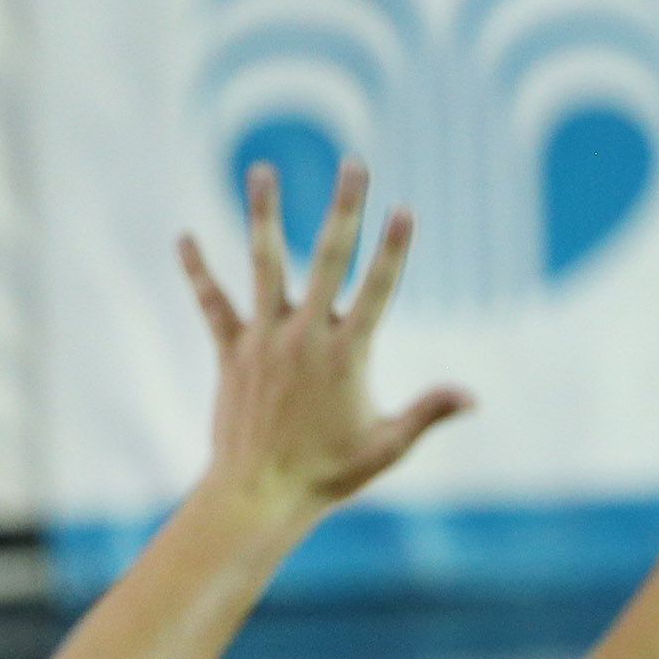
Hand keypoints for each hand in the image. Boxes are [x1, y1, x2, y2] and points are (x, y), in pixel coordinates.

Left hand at [179, 159, 471, 522]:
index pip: (378, 288)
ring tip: (262, 169)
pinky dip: (198, 271)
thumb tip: (473, 397)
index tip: (404, 209)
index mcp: (348, 354)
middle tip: (354, 165)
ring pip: (264, 264)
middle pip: (328, 259)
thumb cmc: (330, 473)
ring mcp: (264, 340)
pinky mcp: (232, 352)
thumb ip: (429, 412)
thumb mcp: (388, 445)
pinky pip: (213, 304)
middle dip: (344, 209)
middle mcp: (305, 335)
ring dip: (264, 214)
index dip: (393, 248)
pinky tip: (184, 237)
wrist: (259, 493)